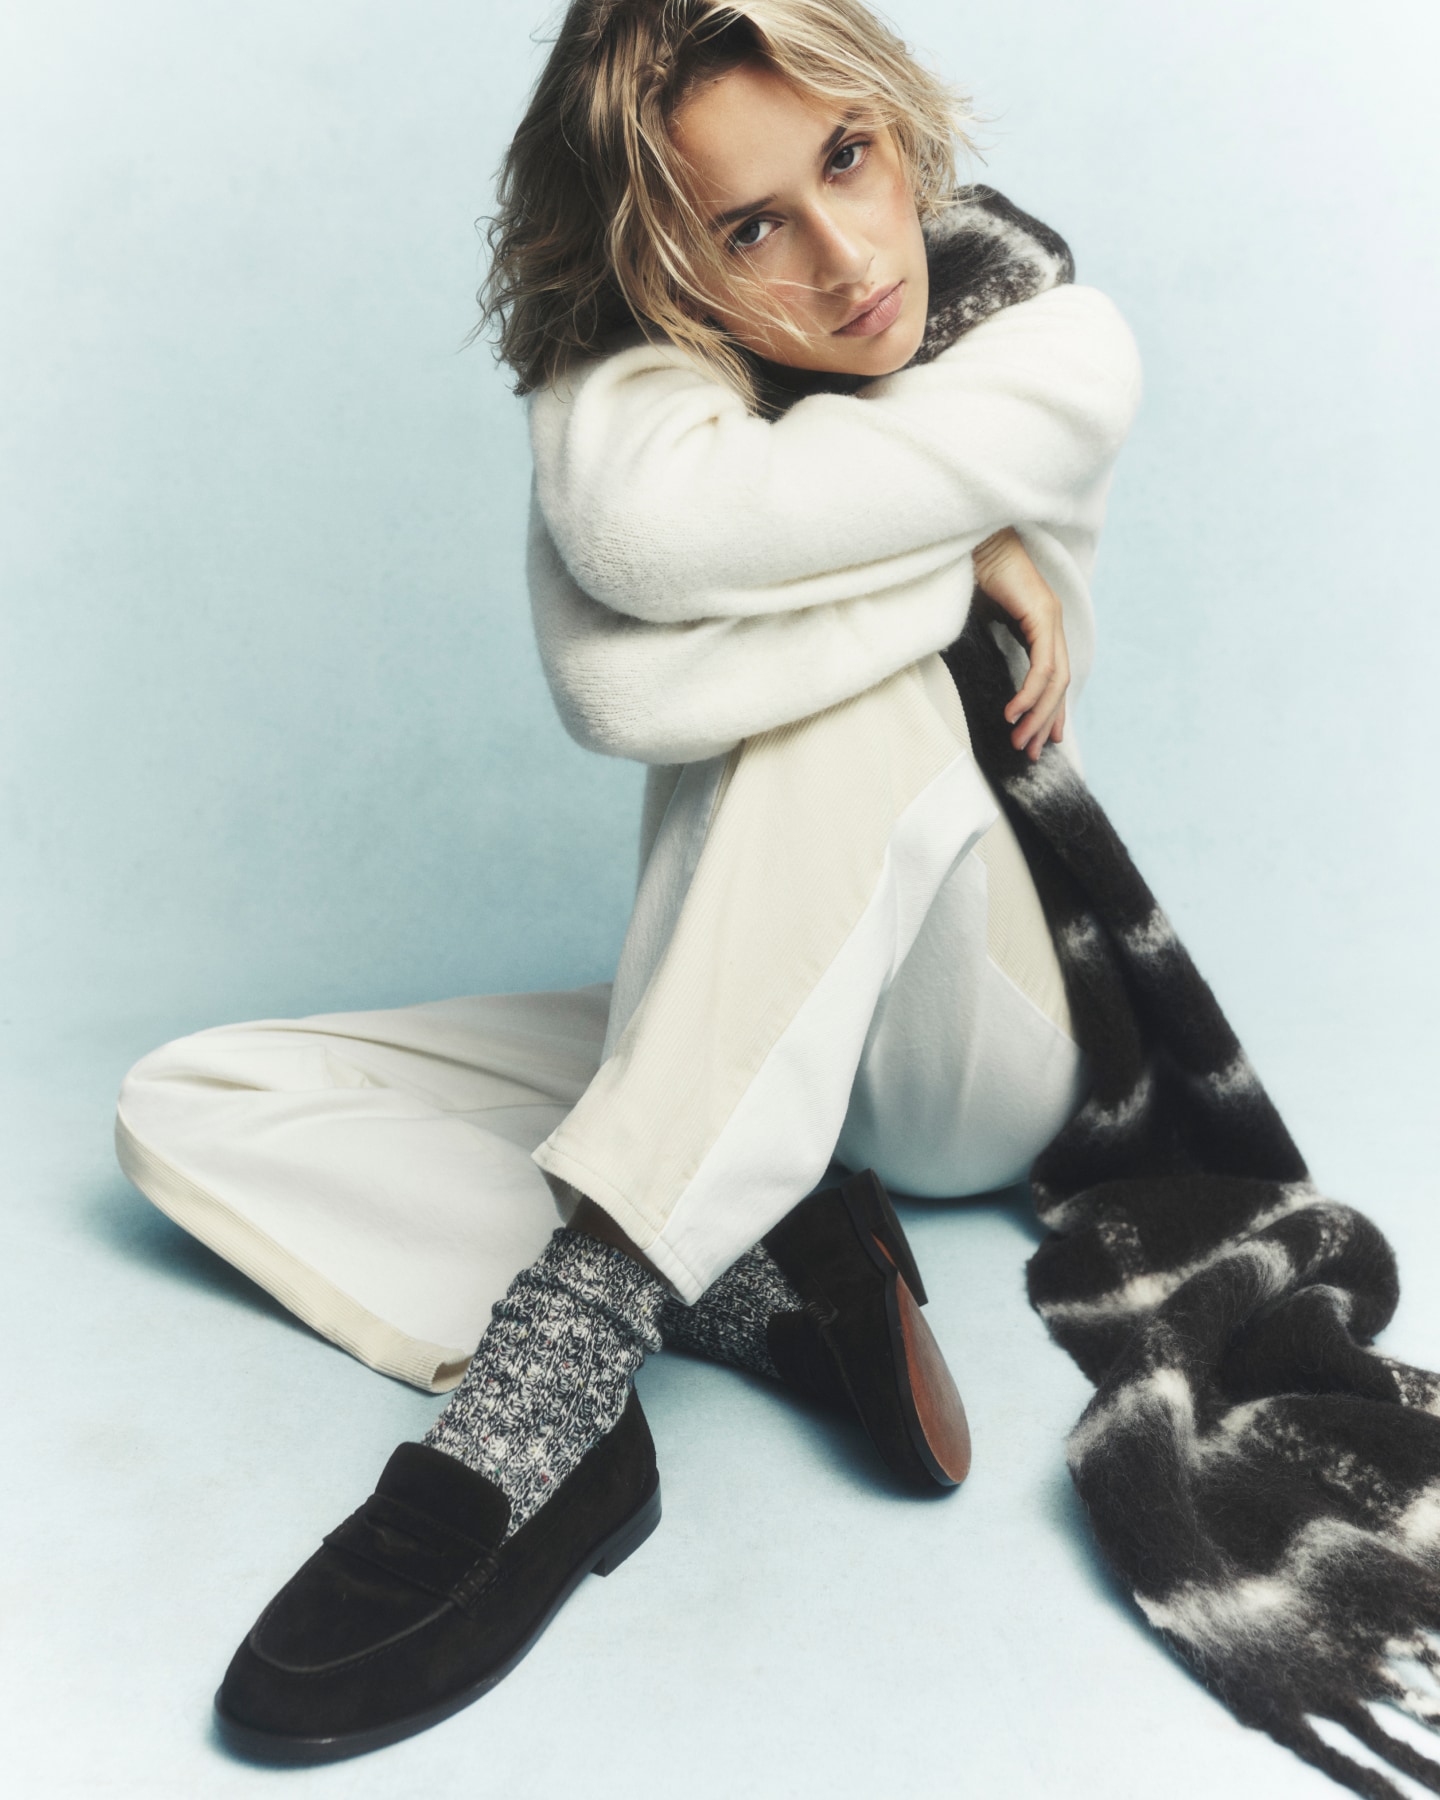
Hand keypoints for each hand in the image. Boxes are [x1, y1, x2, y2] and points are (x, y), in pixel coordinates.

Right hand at [970, 528, 1068, 761]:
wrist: (971, 539)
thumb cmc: (969, 573)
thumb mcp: (980, 619)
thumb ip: (988, 641)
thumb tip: (977, 669)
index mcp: (1039, 624)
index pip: (1052, 677)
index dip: (1049, 710)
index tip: (1042, 738)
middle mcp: (1050, 623)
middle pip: (1058, 685)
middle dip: (1045, 722)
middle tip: (1032, 751)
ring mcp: (1050, 618)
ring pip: (1054, 680)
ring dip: (1038, 714)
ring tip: (1021, 740)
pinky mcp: (1042, 615)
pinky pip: (1042, 666)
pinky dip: (1029, 693)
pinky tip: (1015, 712)